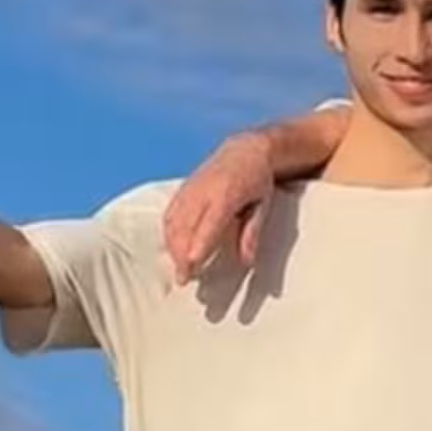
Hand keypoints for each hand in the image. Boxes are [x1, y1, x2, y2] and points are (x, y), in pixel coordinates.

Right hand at [163, 132, 275, 286]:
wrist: (243, 151)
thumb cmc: (256, 181)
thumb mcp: (263, 205)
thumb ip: (252, 233)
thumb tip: (247, 262)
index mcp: (227, 194)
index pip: (209, 223)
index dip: (199, 243)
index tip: (192, 263)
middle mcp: (204, 191)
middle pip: (186, 226)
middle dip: (182, 254)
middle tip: (185, 279)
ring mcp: (190, 189)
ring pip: (174, 222)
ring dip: (173, 248)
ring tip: (180, 270)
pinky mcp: (182, 190)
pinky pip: (170, 215)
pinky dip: (169, 235)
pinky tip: (173, 250)